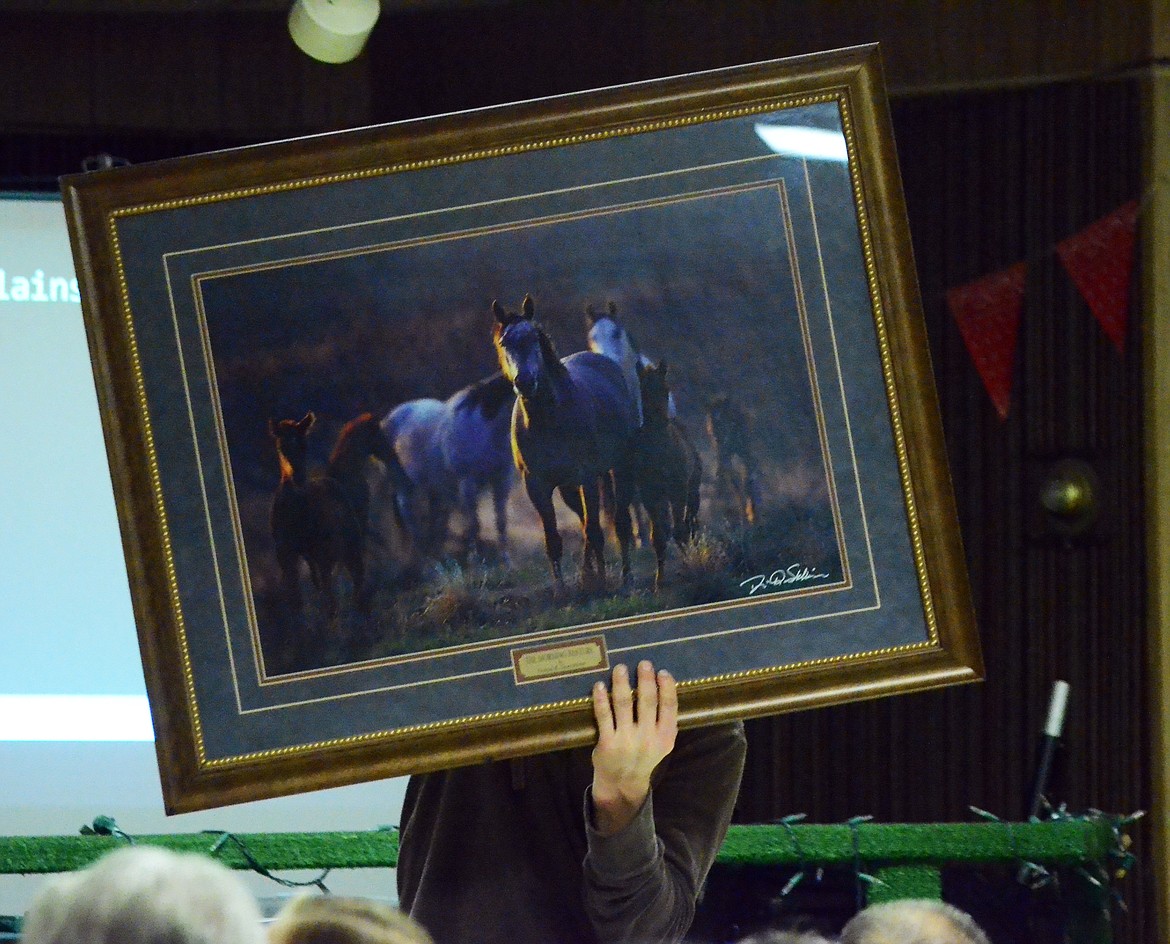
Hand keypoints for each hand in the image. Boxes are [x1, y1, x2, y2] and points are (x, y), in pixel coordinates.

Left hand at [590, 660, 677, 835]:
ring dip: (621, 684)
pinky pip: (603, 716)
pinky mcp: (607, 743)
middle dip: (645, 680)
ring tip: (620, 669)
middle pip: (648, 702)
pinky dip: (601, 699)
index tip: (663, 672)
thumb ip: (664, 720)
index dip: (667, 688)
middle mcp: (648, 738)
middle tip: (643, 663)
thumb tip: (663, 684)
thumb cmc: (643, 755)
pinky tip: (599, 686)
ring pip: (624, 705)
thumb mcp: (662, 742)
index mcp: (665, 737)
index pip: (670, 707)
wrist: (622, 783)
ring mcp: (626, 741)